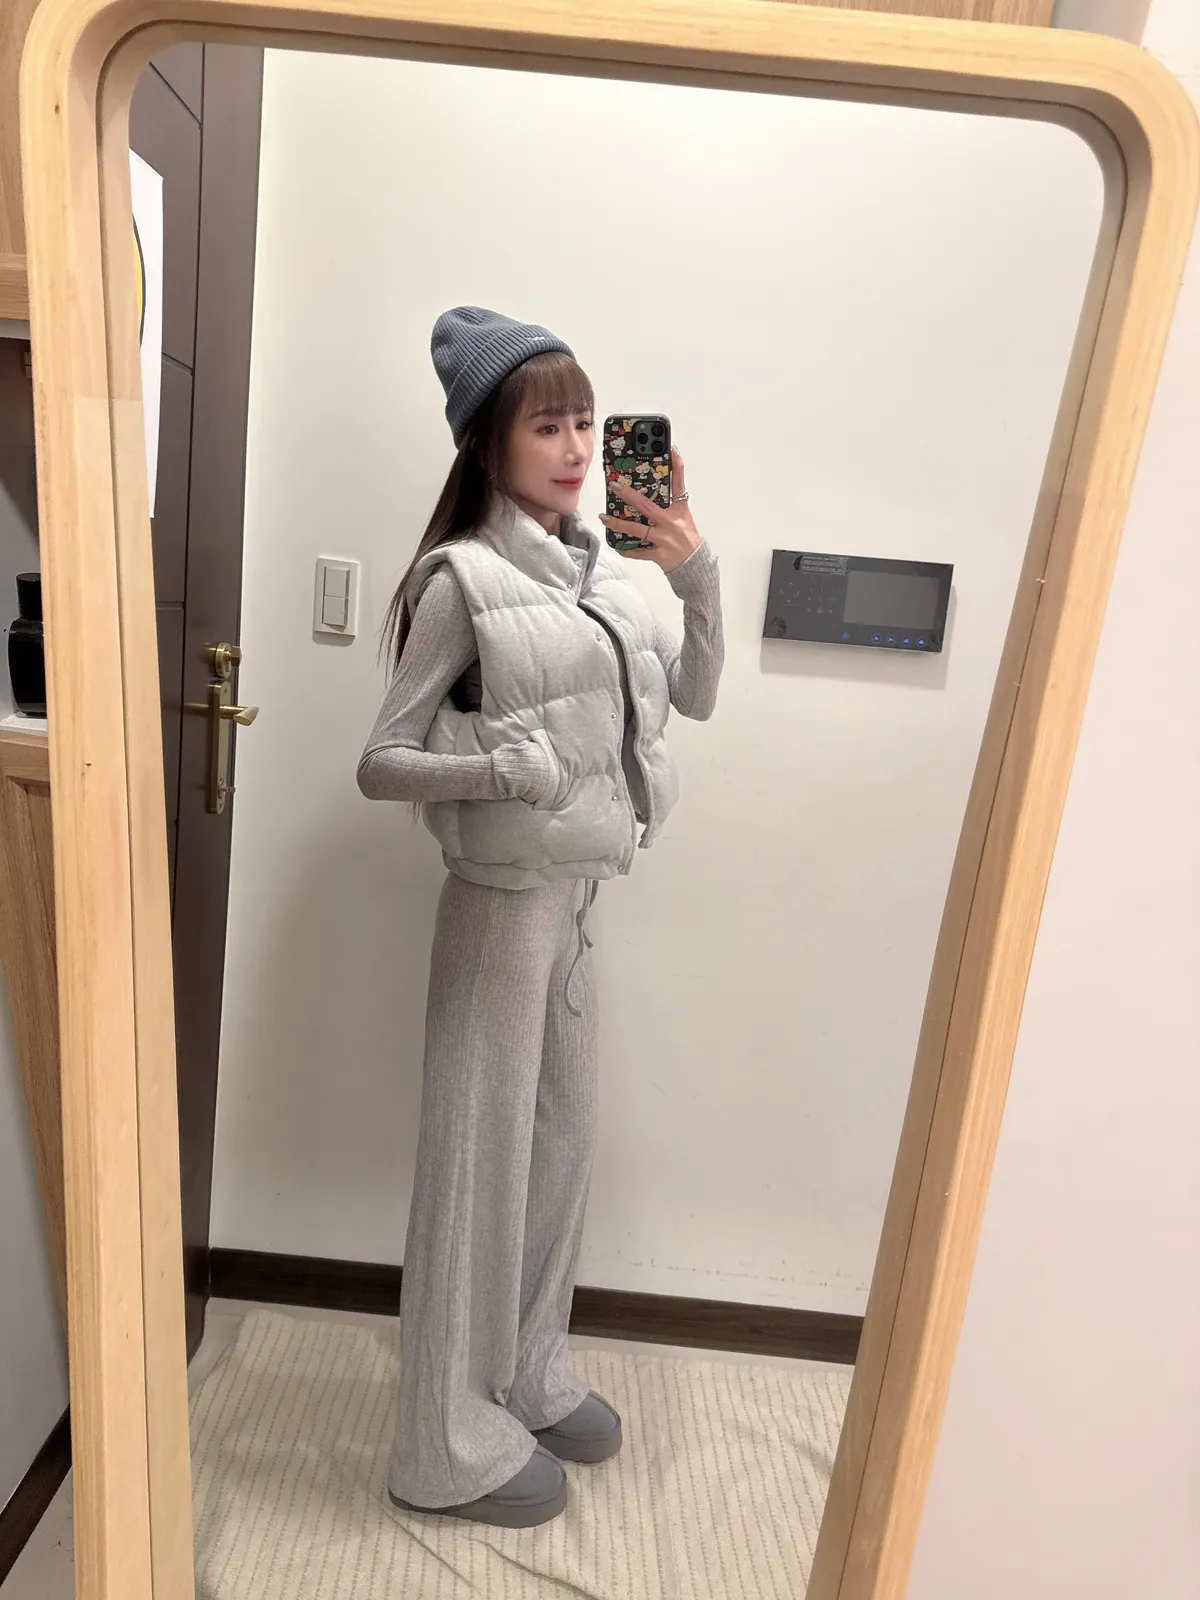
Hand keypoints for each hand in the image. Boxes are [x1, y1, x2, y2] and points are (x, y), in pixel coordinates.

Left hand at [599, 446, 701, 572]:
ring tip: (604, 517)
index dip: (677, 466)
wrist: (694, 563)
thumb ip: (671, 500)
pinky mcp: (658, 554)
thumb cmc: (687, 537)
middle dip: (629, 495)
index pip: (679, 484)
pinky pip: (638, 552)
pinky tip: (616, 544)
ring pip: (637, 530)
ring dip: (619, 523)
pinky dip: (626, 549)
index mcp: (679, 510)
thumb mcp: (683, 515)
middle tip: (615, 485)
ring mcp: (664, 539)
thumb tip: (656, 486)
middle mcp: (671, 523)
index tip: (671, 450)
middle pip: (647, 506)